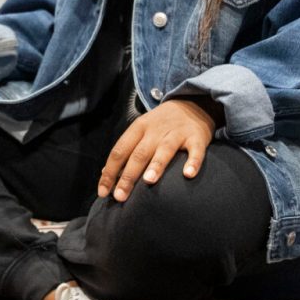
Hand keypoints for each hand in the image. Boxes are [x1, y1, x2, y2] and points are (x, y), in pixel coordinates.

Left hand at [97, 98, 220, 202]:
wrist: (192, 103)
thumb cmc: (161, 125)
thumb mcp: (140, 132)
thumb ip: (125, 152)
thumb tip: (105, 174)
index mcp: (138, 128)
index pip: (119, 151)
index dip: (110, 172)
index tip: (103, 192)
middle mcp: (156, 130)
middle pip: (139, 153)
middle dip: (128, 176)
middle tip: (120, 197)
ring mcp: (176, 133)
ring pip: (164, 149)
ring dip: (156, 165)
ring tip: (149, 181)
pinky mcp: (196, 137)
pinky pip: (195, 151)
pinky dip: (193, 162)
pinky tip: (188, 174)